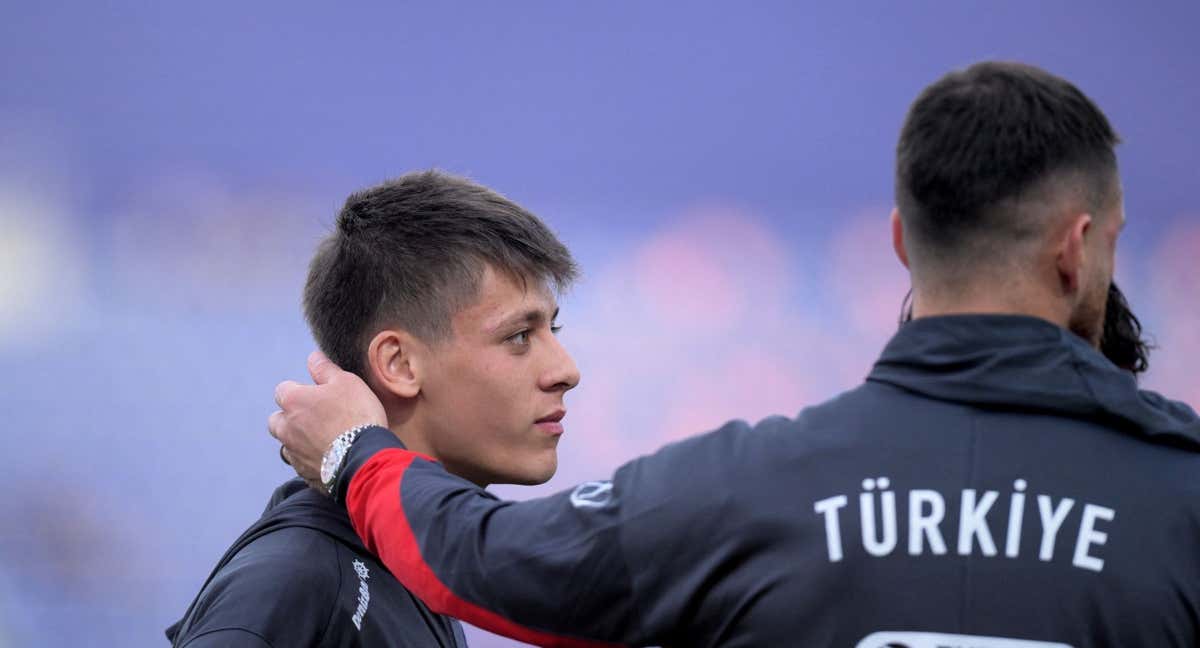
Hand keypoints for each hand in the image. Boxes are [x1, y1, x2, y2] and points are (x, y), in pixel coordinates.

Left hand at [269, 351, 386, 483]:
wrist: (364, 458)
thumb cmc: (356, 414)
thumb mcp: (346, 382)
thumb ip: (325, 369)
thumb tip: (312, 357)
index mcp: (292, 401)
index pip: (283, 390)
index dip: (300, 390)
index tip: (317, 394)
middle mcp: (285, 428)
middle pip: (277, 420)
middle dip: (290, 418)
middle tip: (316, 418)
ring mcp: (293, 453)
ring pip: (286, 444)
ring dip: (298, 441)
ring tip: (323, 439)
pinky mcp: (304, 474)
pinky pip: (301, 464)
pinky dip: (310, 459)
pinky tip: (330, 457)